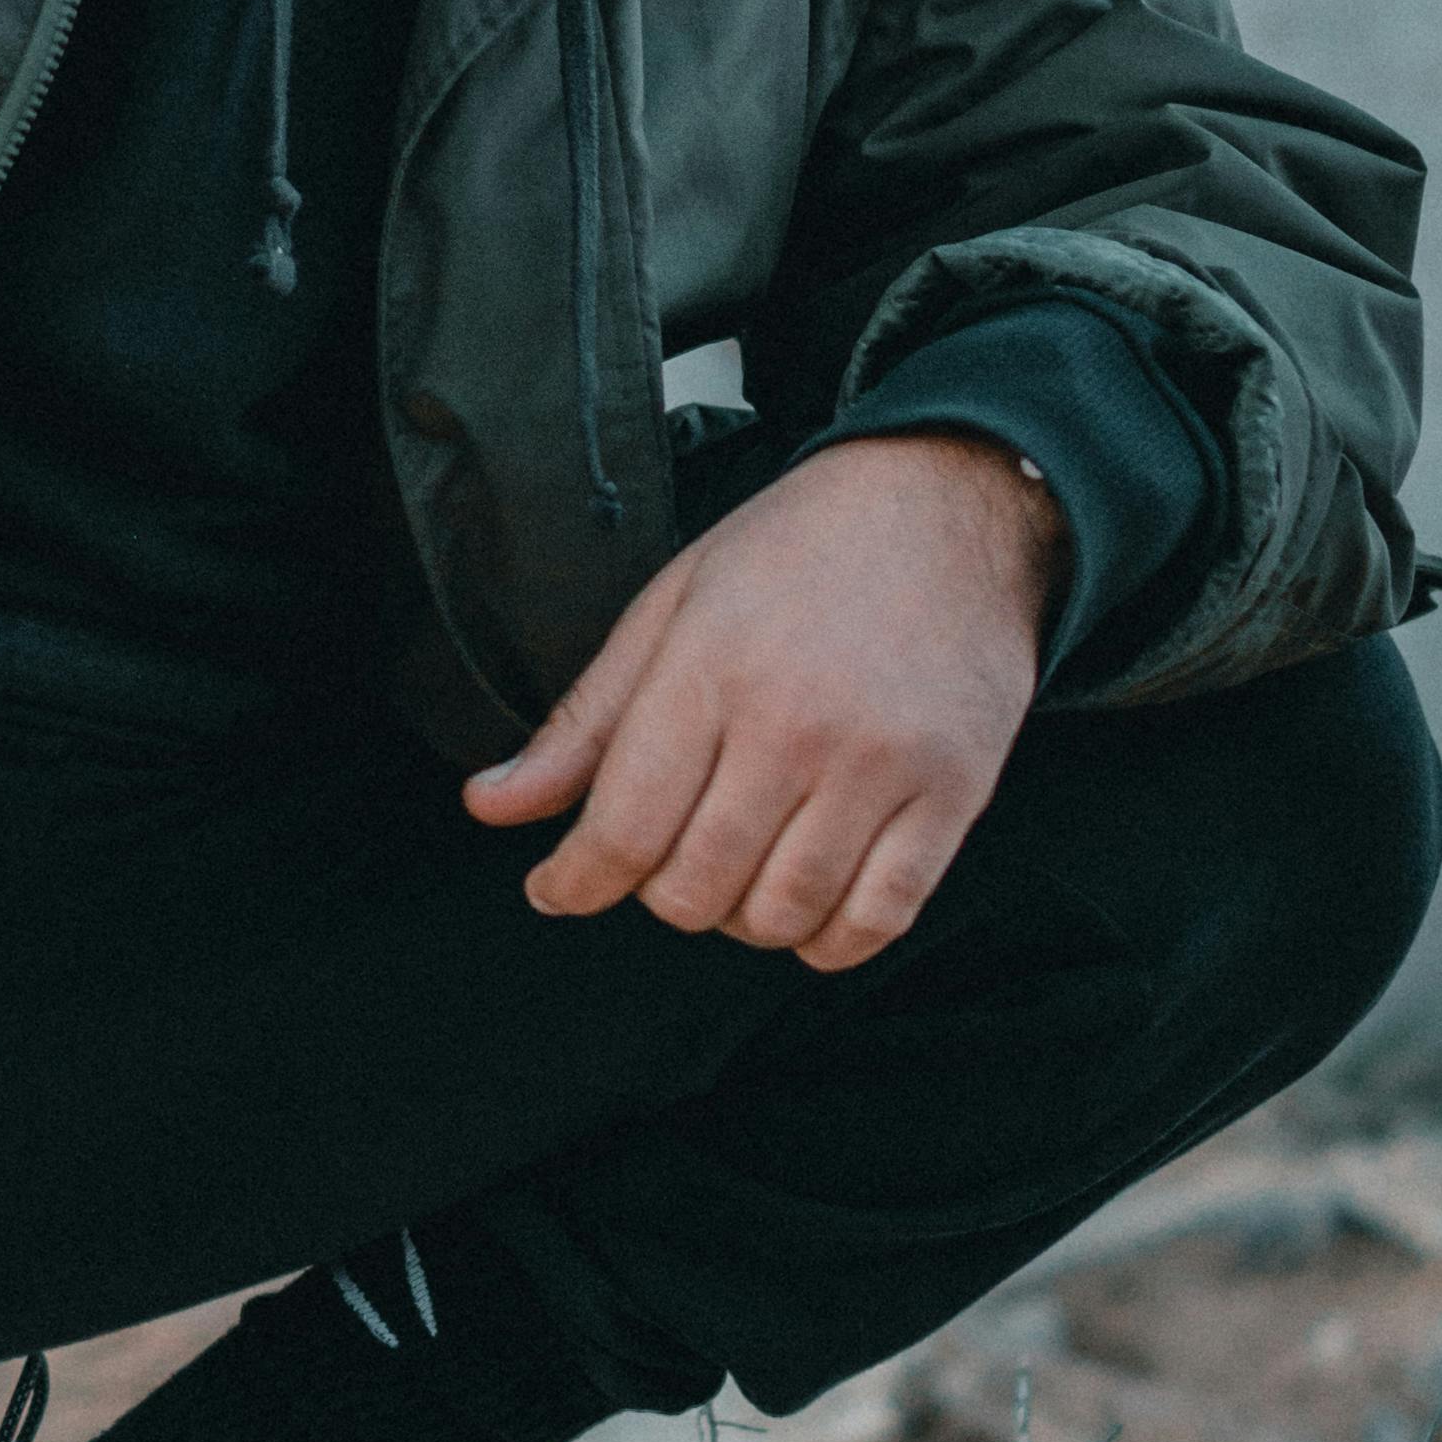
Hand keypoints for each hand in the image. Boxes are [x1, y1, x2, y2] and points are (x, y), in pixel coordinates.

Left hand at [464, 434, 1066, 963]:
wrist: (946, 503)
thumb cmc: (796, 553)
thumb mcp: (669, 611)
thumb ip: (582, 725)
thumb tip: (488, 807)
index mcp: (709, 669)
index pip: (622, 830)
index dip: (575, 881)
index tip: (560, 888)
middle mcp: (795, 723)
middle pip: (695, 888)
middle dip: (662, 894)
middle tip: (670, 853)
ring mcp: (882, 764)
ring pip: (782, 916)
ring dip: (745, 918)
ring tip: (742, 869)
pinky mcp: (954, 792)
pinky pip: (879, 920)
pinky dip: (831, 939)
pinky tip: (810, 904)